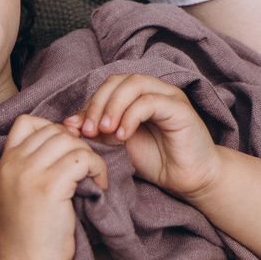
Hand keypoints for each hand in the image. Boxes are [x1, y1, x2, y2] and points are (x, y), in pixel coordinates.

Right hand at [0, 113, 105, 259]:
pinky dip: (97, 167)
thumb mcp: (19, 193)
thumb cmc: (30, 234)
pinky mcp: (50, 186)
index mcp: (4, 164)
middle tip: (85, 169)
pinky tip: (98, 185)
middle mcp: (13, 164)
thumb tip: (67, 139)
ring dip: (89, 156)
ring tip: (93, 177)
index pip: (27, 122)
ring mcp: (30, 173)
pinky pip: (83, 158)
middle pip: (54, 129)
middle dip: (76, 144)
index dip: (51, 130)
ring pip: (71, 141)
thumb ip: (31, 166)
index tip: (65, 153)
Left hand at [68, 74, 222, 201]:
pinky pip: (151, 102)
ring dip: (113, 106)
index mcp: (138, 95)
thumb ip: (99, 131)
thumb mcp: (119, 144)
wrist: (189, 179)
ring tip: (103, 131)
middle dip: (98, 104)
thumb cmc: (157, 160)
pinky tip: (122, 136)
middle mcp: (154, 89)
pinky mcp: (180, 109)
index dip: (89, 104)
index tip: (74, 128)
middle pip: (118, 80)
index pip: (108, 86)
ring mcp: (169, 96)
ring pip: (134, 84)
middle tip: (88, 131)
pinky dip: (131, 116)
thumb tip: (70, 123)